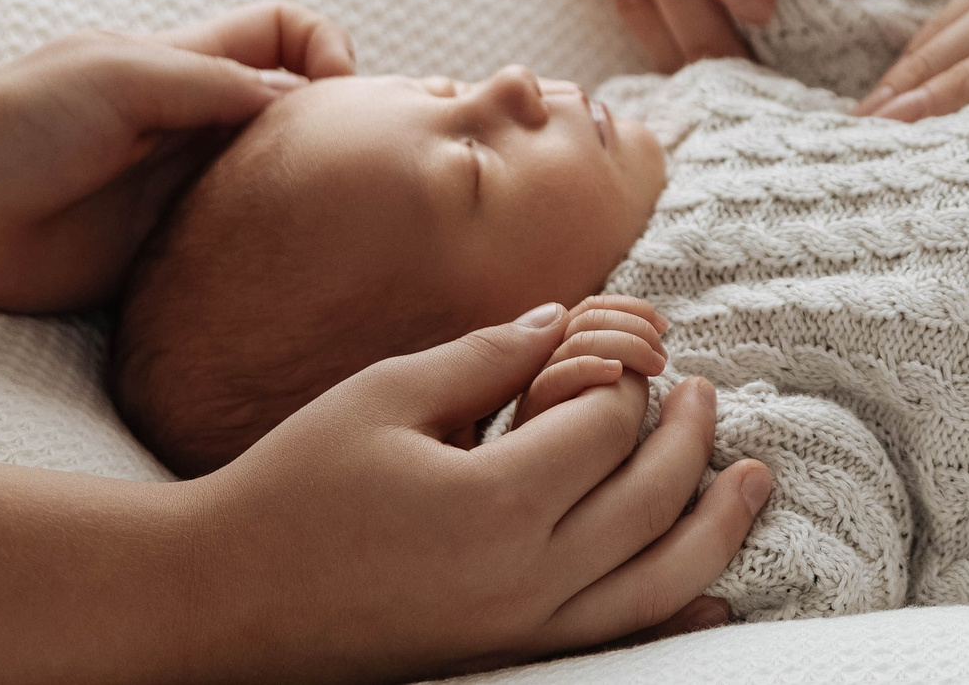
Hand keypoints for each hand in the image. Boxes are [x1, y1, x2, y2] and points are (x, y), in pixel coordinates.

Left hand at [0, 3, 353, 312]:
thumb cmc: (12, 122)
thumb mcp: (122, 75)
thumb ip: (213, 84)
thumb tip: (305, 102)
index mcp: (191, 69)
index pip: (286, 35)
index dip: (326, 49)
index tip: (339, 89)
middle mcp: (197, 129)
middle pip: (301, 117)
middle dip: (344, 134)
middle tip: (363, 174)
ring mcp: (184, 194)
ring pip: (280, 193)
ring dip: (313, 208)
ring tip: (334, 232)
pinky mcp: (166, 258)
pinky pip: (238, 261)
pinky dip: (270, 269)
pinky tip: (282, 280)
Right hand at [192, 302, 768, 675]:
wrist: (217, 603)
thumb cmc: (291, 487)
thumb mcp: (384, 396)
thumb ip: (485, 356)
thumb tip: (564, 318)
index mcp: (495, 501)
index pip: (610, 426)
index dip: (623, 381)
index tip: (615, 356)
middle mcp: (525, 577)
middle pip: (656, 496)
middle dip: (691, 435)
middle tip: (703, 393)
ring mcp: (520, 630)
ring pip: (663, 581)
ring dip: (719, 524)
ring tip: (751, 478)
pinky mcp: (506, 659)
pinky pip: (622, 644)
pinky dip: (680, 616)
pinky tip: (717, 593)